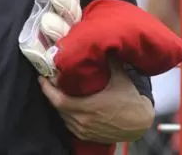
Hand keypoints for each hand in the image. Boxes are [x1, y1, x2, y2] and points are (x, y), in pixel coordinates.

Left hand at [39, 62, 153, 143]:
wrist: (140, 123)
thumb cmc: (130, 100)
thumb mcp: (120, 78)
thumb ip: (110, 62)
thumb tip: (103, 45)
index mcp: (88, 106)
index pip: (58, 100)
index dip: (47, 89)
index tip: (42, 77)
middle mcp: (83, 120)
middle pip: (58, 108)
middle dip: (51, 94)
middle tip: (48, 81)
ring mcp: (84, 130)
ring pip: (63, 117)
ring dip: (58, 105)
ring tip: (56, 91)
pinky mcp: (87, 136)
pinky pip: (69, 125)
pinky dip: (65, 115)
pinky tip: (67, 106)